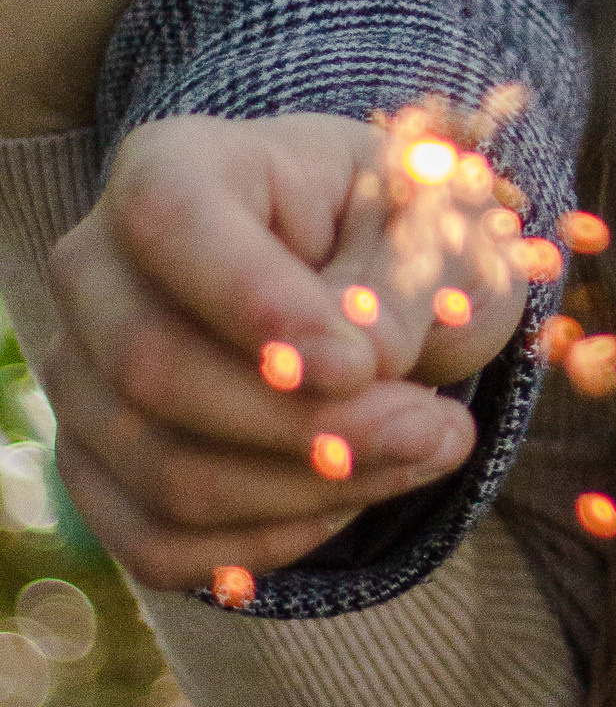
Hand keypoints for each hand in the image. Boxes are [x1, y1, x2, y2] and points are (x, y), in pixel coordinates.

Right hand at [43, 113, 529, 592]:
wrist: (373, 275)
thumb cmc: (400, 227)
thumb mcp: (432, 225)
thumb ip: (396, 286)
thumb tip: (354, 370)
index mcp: (177, 163)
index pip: (171, 222)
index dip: (257, 305)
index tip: (362, 365)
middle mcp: (98, 266)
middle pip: (155, 369)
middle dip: (309, 425)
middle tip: (440, 428)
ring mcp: (83, 373)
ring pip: (163, 473)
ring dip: (311, 490)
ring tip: (427, 450)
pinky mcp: (97, 465)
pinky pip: (158, 543)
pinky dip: (268, 543)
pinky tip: (352, 497)